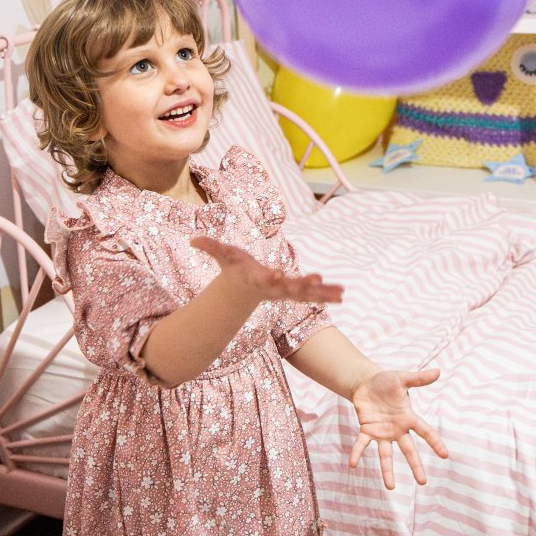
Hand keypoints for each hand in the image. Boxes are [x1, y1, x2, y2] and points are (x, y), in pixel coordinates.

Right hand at [189, 236, 343, 304]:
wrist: (242, 289)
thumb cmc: (235, 268)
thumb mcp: (223, 255)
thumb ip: (210, 247)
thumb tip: (192, 240)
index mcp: (258, 278)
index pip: (264, 277)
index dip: (271, 276)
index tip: (278, 274)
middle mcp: (274, 287)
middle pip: (290, 287)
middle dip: (303, 284)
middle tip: (316, 279)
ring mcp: (286, 292)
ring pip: (306, 294)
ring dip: (322, 293)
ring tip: (341, 293)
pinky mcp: (295, 292)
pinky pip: (313, 295)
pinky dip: (327, 294)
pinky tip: (343, 295)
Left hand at [348, 368, 448, 489]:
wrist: (367, 384)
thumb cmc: (387, 382)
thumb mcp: (402, 378)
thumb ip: (418, 378)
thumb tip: (438, 371)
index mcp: (409, 417)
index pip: (425, 431)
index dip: (435, 442)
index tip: (445, 455)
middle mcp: (398, 429)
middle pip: (408, 450)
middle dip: (415, 465)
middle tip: (423, 482)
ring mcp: (382, 432)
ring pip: (386, 454)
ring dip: (387, 470)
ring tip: (390, 487)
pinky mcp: (367, 431)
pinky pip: (362, 444)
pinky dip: (358, 453)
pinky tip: (353, 464)